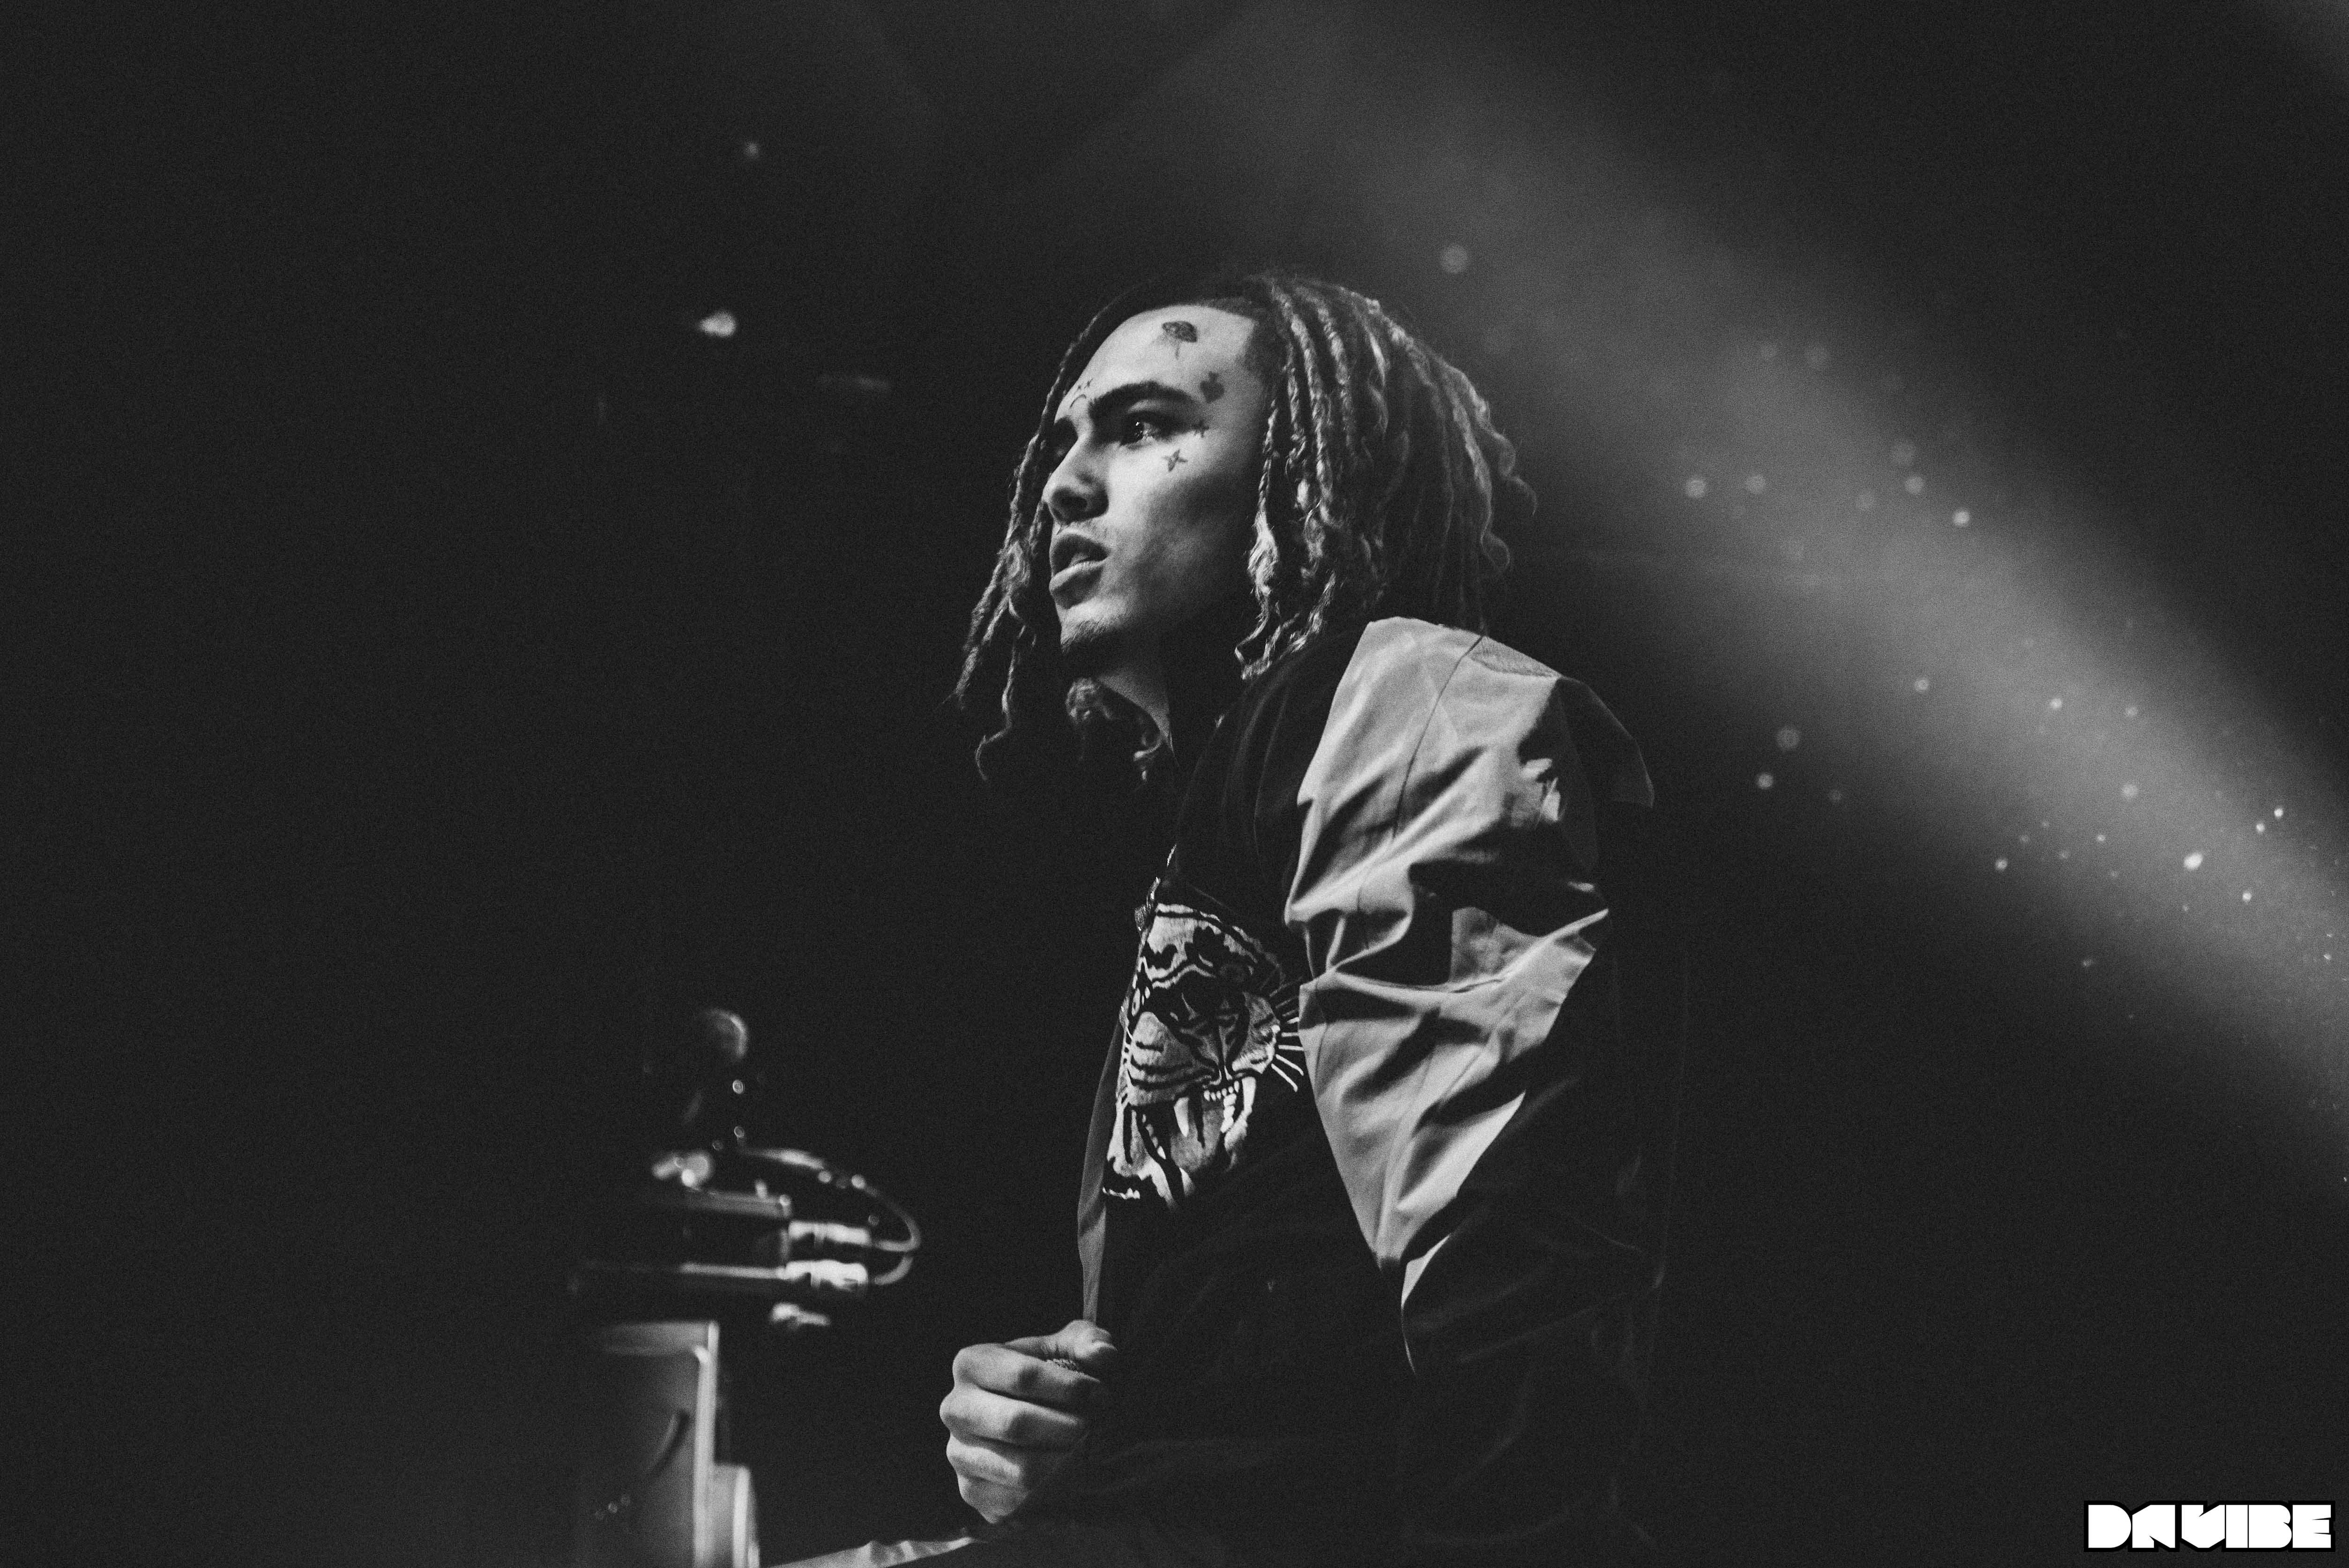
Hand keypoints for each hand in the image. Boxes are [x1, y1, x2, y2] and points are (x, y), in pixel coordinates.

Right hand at [939, 1318, 1115, 1523]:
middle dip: (1068, 1427)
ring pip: (1020, 1468)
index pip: (1022, 1376)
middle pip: (1017, 1423)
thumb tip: (1105, 1355)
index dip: (1069, 1387)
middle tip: (1097, 1428)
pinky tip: (1074, 1477)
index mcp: (971, 1364)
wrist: (1021, 1418)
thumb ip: (1087, 1341)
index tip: (1102, 1395)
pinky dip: (1054, 1494)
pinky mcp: (971, 1491)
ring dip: (1066, 1463)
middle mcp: (956, 1409)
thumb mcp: (1064, 1347)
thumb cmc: (1046, 1376)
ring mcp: (959, 1454)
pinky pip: (1018, 1502)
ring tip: (1090, 1451)